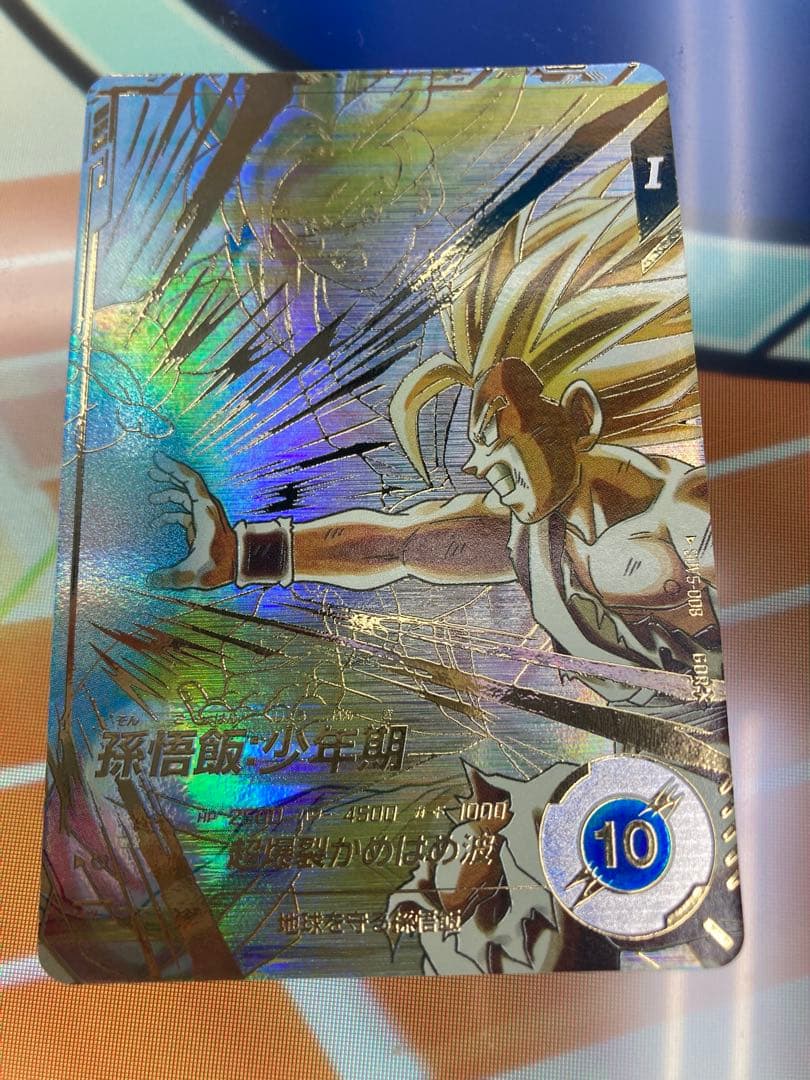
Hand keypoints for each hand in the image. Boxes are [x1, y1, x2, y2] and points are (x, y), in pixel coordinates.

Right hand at [147, 452, 235, 588]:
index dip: (173, 467)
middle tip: (151, 470)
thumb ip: (168, 577)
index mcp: (203, 511)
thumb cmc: (221, 565)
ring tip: (150, 499)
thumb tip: (149, 580)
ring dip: (168, 495)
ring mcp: (204, 517)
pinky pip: (184, 514)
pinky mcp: (202, 527)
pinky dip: (171, 514)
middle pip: (185, 484)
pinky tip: (156, 522)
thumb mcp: (192, 573)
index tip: (158, 458)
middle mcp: (204, 509)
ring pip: (184, 498)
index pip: (189, 481)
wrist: (243, 566)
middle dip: (168, 475)